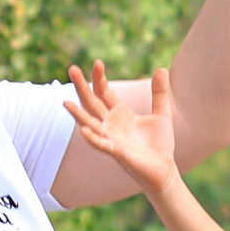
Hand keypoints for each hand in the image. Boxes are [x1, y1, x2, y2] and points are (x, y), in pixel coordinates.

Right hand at [64, 63, 180, 194]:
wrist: (164, 168)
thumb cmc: (159, 143)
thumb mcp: (162, 113)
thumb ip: (159, 93)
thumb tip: (162, 69)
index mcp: (120, 113)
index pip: (104, 92)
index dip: (100, 78)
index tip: (98, 62)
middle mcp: (111, 124)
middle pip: (92, 102)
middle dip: (82, 86)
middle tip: (72, 68)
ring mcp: (111, 138)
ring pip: (90, 123)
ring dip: (78, 113)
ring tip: (65, 102)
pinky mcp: (117, 152)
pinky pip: (102, 144)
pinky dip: (93, 138)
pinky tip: (84, 131)